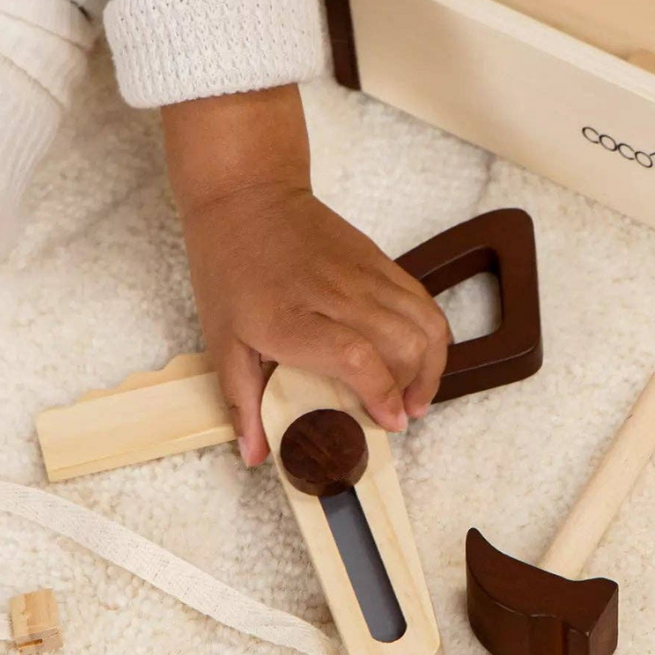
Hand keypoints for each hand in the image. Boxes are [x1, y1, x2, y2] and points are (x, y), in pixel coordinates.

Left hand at [161, 87, 449, 466]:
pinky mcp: (380, 261)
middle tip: (399, 414)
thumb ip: (242, 402)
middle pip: (404, 344)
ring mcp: (363, 274)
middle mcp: (335, 294)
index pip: (357, 358)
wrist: (247, 197)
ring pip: (425, 322)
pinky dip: (432, 335)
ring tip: (417, 393)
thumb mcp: (222, 341)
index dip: (383, 393)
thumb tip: (256, 457)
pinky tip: (420, 356)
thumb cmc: (230, 271)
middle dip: (414, 388)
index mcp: (290, 319)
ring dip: (431, 365)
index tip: (388, 420)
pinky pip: (423, 301)